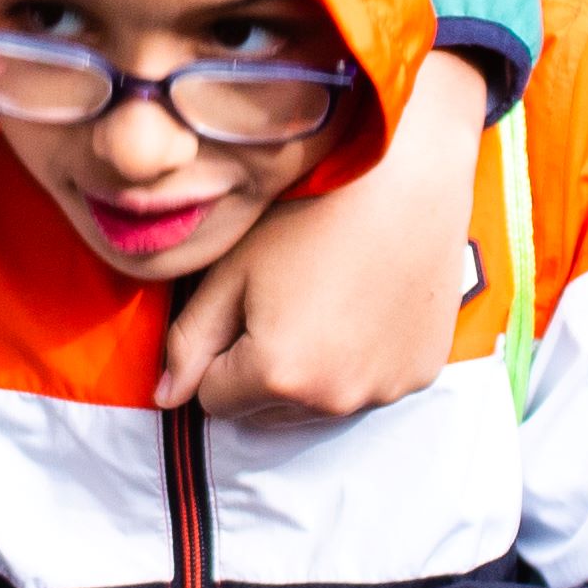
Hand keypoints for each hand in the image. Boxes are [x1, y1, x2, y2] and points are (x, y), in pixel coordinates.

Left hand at [159, 50, 487, 422]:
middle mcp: (334, 399)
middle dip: (261, 371)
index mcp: (277, 375)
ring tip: (325, 300)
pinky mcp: (421, 375)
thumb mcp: (231, 270)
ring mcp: (384, 390)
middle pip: (266, 412)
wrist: (406, 175)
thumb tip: (166, 396)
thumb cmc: (309, 211)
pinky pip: (369, 386)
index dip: (216, 353)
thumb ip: (190, 339)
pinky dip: (359, 361)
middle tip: (284, 299)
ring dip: (309, 372)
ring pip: (317, 405)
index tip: (240, 304)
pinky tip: (366, 304)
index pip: (213, 399)